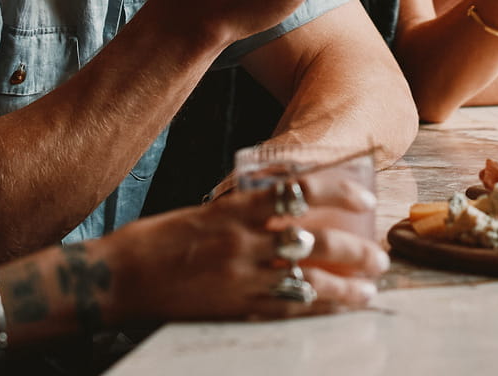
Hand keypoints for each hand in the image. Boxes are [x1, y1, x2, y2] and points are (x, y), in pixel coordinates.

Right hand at [99, 172, 385, 322]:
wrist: (119, 277)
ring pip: (310, 279)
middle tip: (379, 253)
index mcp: (235, 208)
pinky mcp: (236, 307)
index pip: (299, 189)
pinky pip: (287, 307)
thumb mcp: (202, 211)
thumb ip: (242, 211)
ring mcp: (242, 277)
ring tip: (370, 288)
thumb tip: (279, 207)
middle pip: (317, 239)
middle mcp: (244, 241)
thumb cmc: (155, 240)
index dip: (339, 189)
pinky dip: (318, 307)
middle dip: (355, 249)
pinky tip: (338, 308)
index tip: (365, 195)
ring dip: (347, 285)